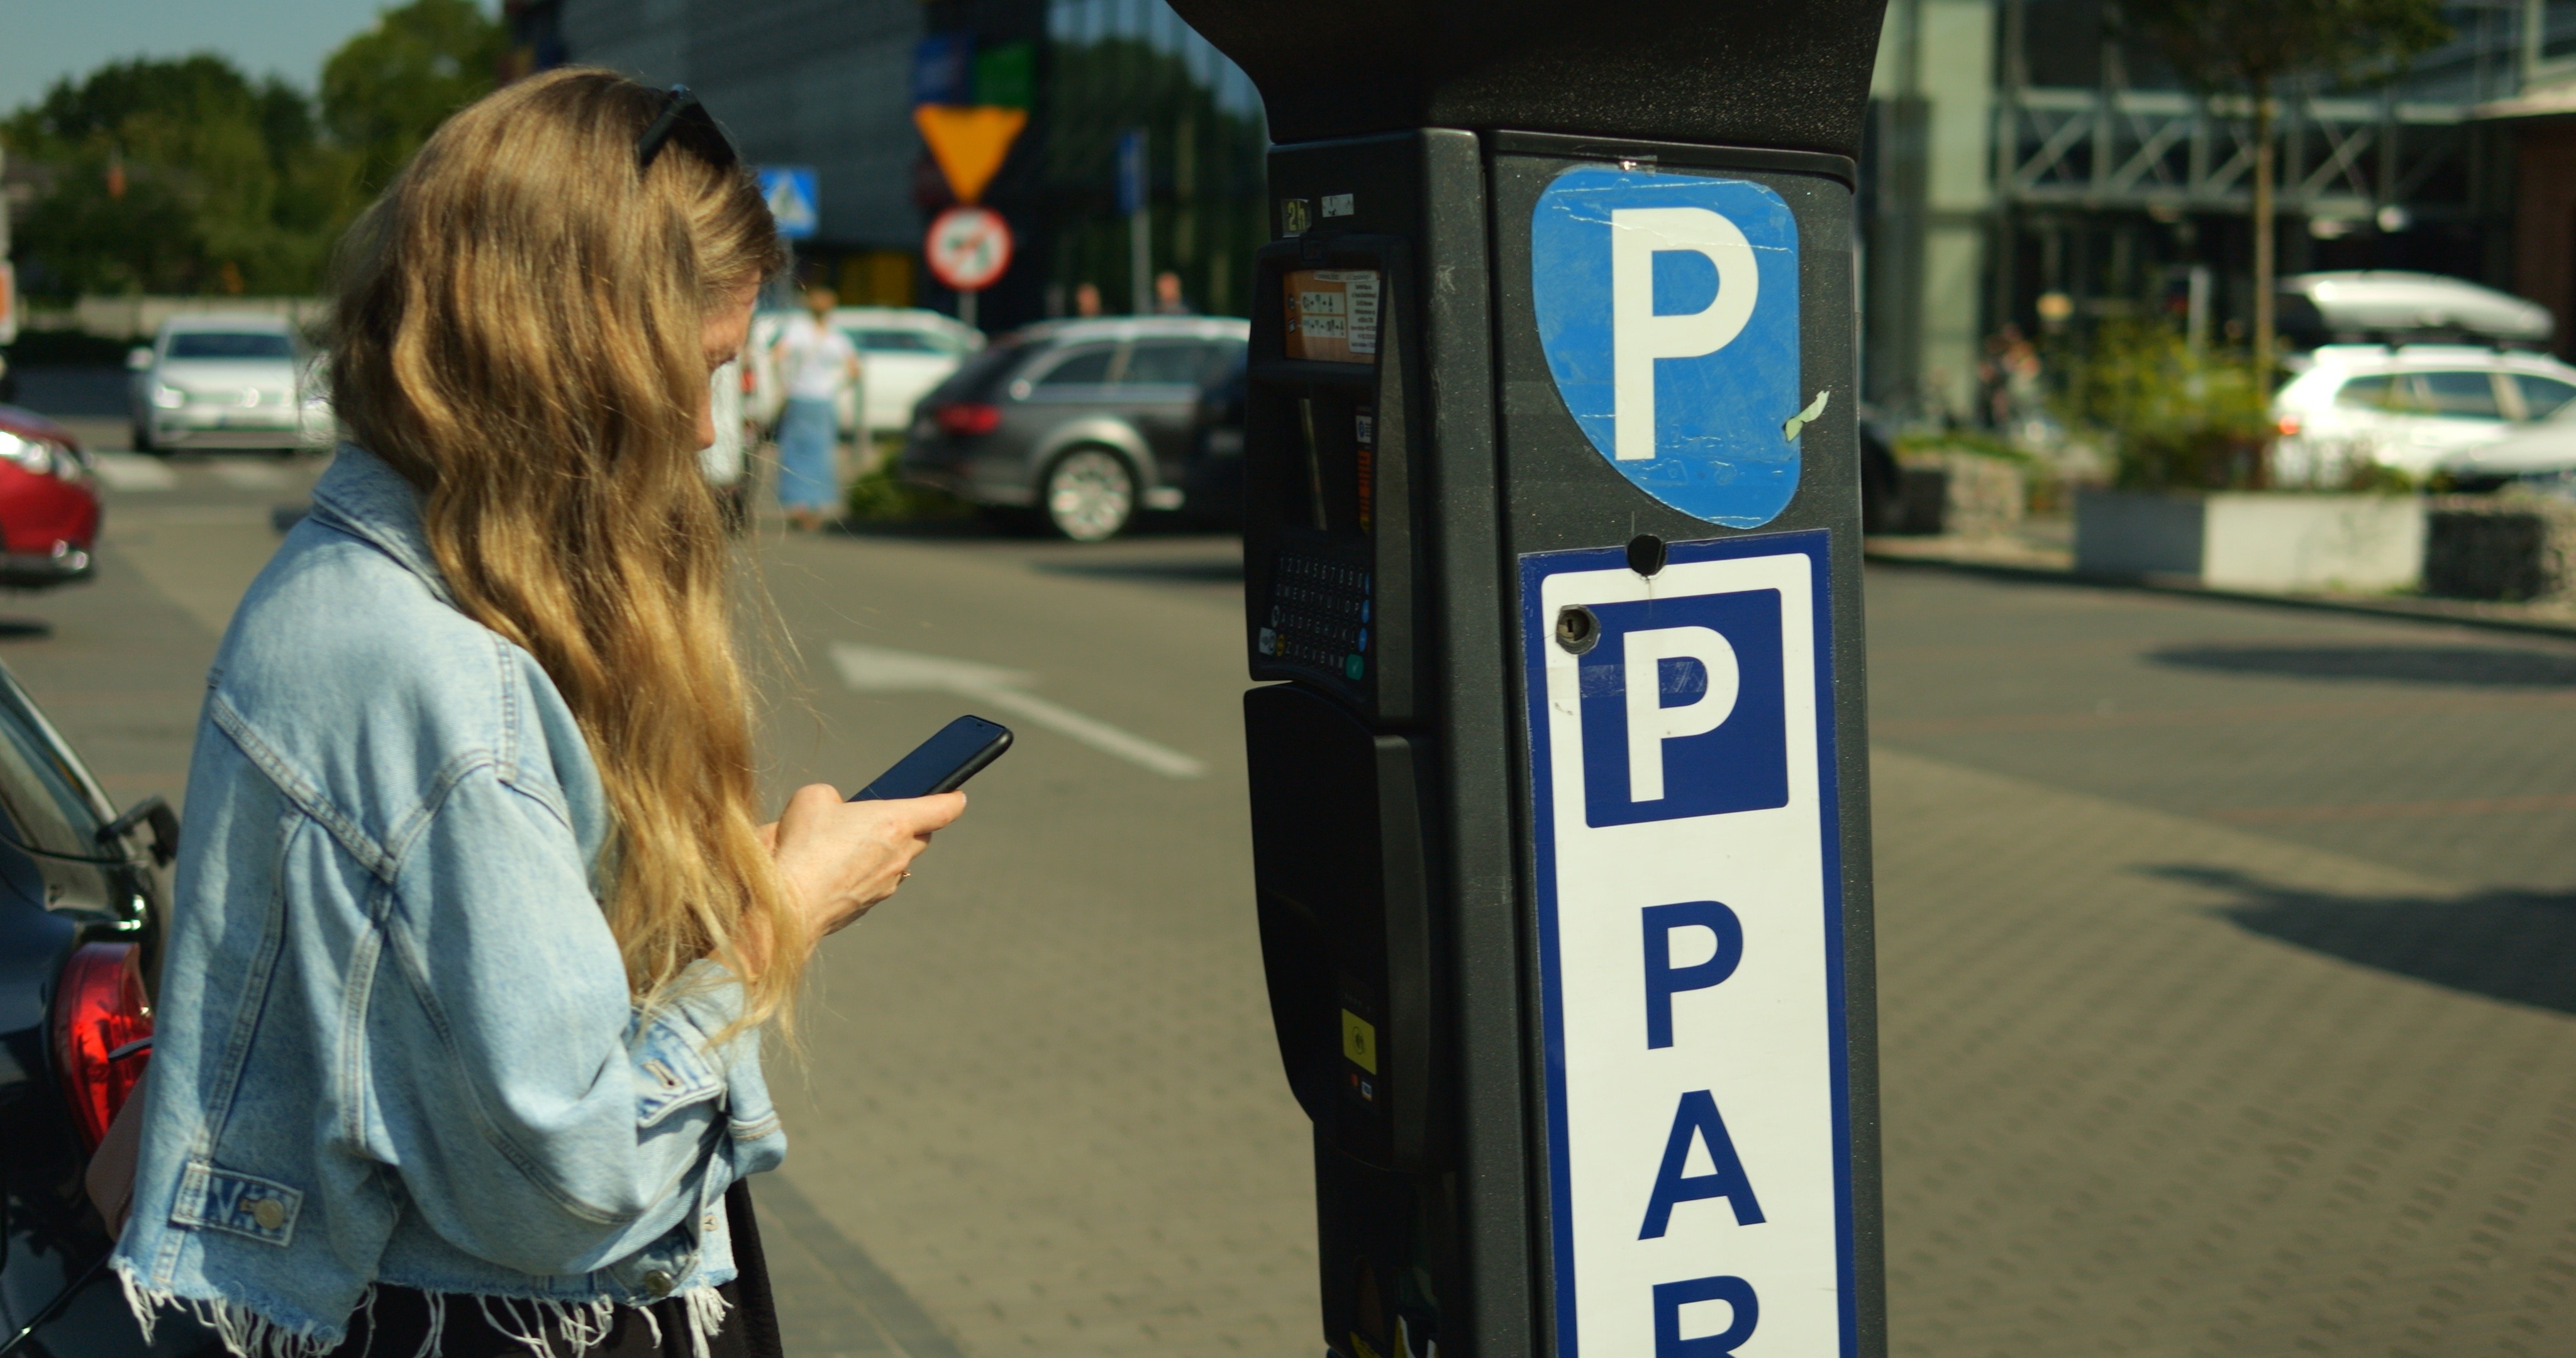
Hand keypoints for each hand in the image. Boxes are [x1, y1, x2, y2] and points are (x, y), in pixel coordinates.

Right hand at [766, 783, 965, 952]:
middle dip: (911, 826)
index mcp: (896, 822)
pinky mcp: (869, 904)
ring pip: (896, 863)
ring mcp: (886, 884)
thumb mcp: (814, 799)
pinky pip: (875, 883)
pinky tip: (834, 870)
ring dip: (883, 852)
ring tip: (849, 844)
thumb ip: (834, 799)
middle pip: (921, 837)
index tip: (958, 796)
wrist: (789, 903)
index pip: (942, 809)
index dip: (951, 799)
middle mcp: (899, 855)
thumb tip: (836, 811)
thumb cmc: (804, 846)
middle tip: (886, 816)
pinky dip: (863, 874)